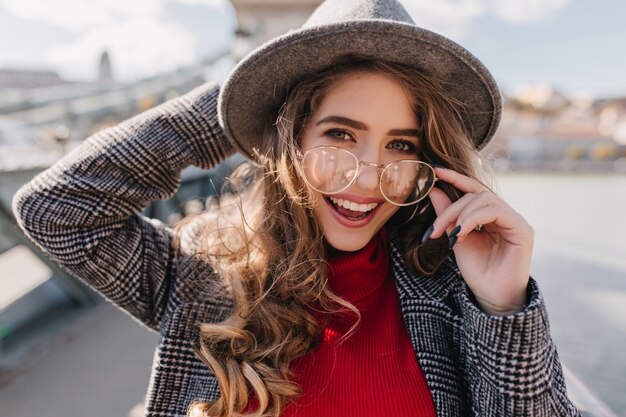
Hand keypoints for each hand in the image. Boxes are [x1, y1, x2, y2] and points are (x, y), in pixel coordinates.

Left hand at [427, 167, 533, 314]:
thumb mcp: (455, 237)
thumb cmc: (477, 270)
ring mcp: (515, 220)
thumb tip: (433, 188)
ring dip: (461, 214)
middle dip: (451, 208)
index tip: (435, 171)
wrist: (491, 296)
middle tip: (434, 229)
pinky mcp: (522, 229)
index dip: (455, 177)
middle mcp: (504, 214)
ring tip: (449, 234)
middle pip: (475, 194)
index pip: (473, 188)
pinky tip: (461, 232)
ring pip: (484, 199)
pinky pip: (496, 211)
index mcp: (490, 215)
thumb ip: (447, 214)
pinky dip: (474, 218)